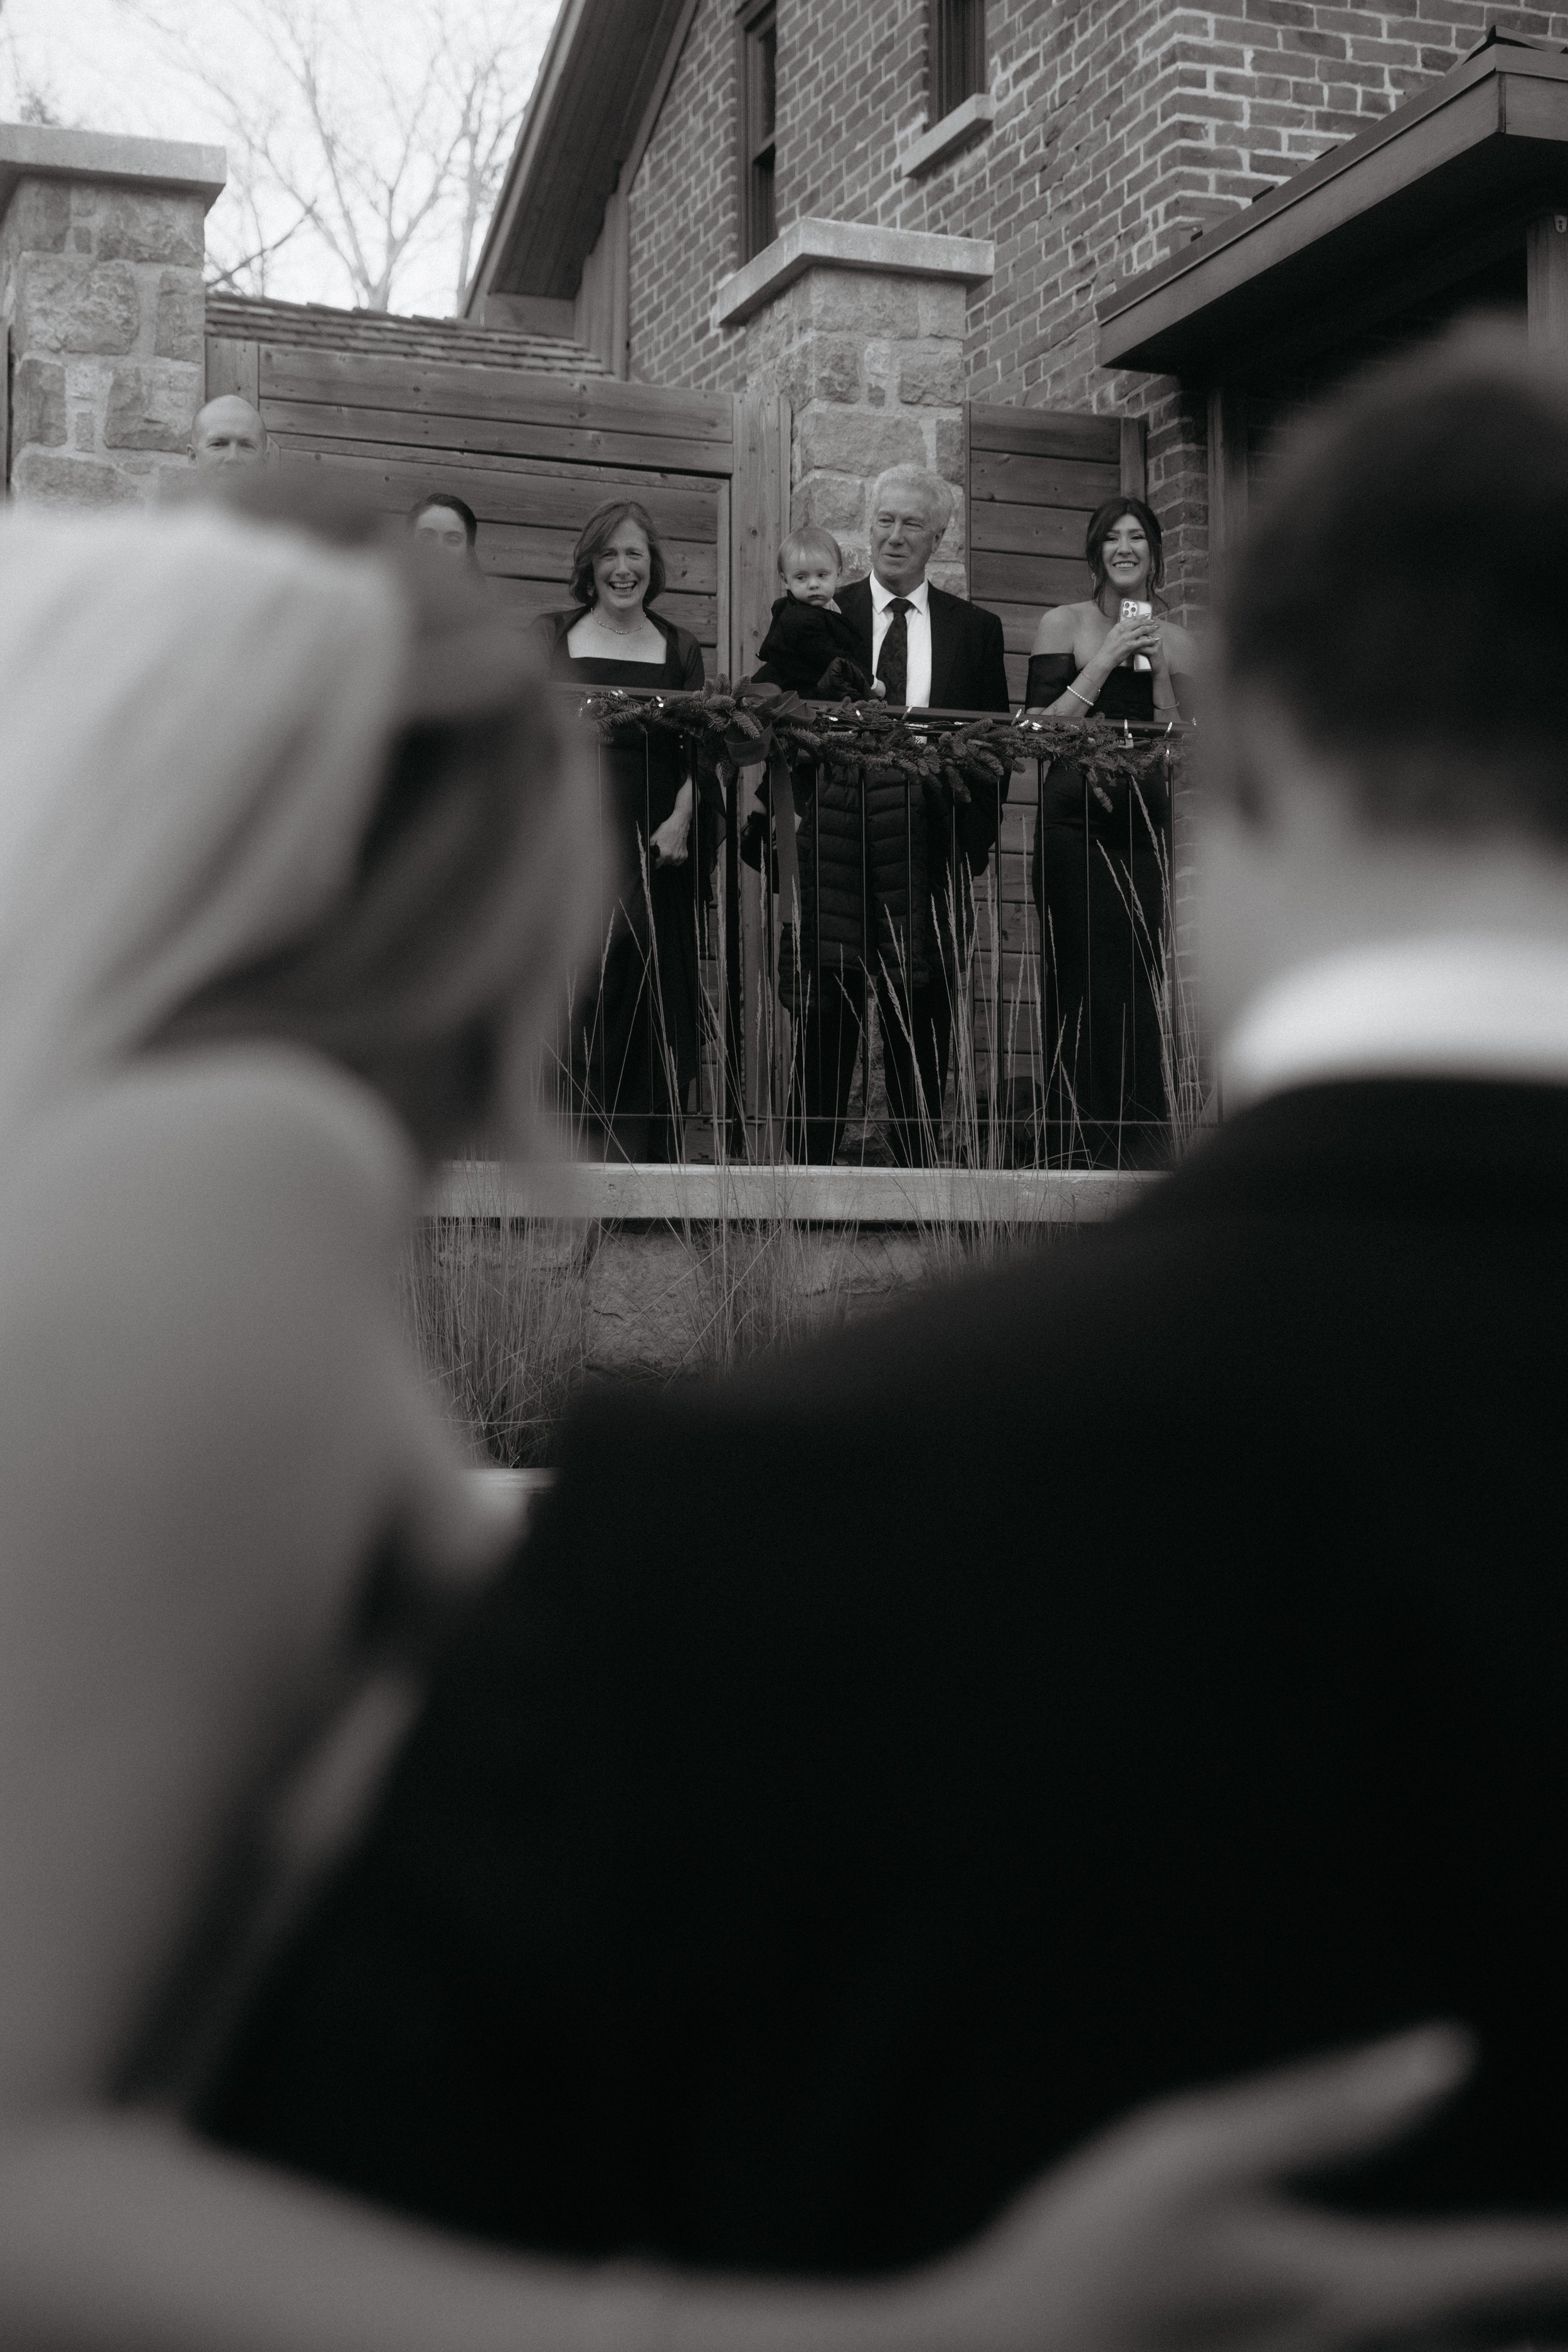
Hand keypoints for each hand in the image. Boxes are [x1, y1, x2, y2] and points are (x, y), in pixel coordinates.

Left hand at [648, 810, 689, 867]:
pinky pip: (678, 861)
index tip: (655, 858)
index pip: (657, 865)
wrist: (679, 824)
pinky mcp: (684, 855)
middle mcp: (673, 857)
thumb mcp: (654, 837)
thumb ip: (649, 848)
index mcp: (665, 854)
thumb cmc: (667, 829)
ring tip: (668, 848)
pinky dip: (675, 857)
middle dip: (662, 858)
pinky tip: (673, 850)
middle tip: (662, 850)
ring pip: (671, 862)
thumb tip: (647, 854)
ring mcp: (679, 857)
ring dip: (668, 858)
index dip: (655, 861)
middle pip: (664, 864)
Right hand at [907, 2026, 1567, 2351]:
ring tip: (1529, 2337)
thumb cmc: (1100, 2245)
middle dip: (1538, 2319)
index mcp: (1350, 2283)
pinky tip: (1435, 2347)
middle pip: (1486, 2346)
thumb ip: (1329, 2107)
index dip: (1553, 2252)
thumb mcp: (1200, 2145)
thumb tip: (1448, 2056)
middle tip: (1567, 2292)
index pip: (1493, 2264)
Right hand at [1097, 612, 1162, 670]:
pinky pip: (1143, 641)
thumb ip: (1119, 630)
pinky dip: (1151, 640)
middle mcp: (1123, 630)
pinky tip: (1155, 639)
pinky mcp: (1131, 645)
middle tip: (1153, 621)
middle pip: (1139, 622)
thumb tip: (1125, 627)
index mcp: (1118, 626)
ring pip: (1143, 629)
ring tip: (1156, 627)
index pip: (1132, 618)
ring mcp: (1127, 637)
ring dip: (1151, 628)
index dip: (1141, 616)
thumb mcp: (1112, 635)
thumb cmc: (1107, 649)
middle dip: (1148, 621)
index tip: (1146, 615)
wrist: (1105, 658)